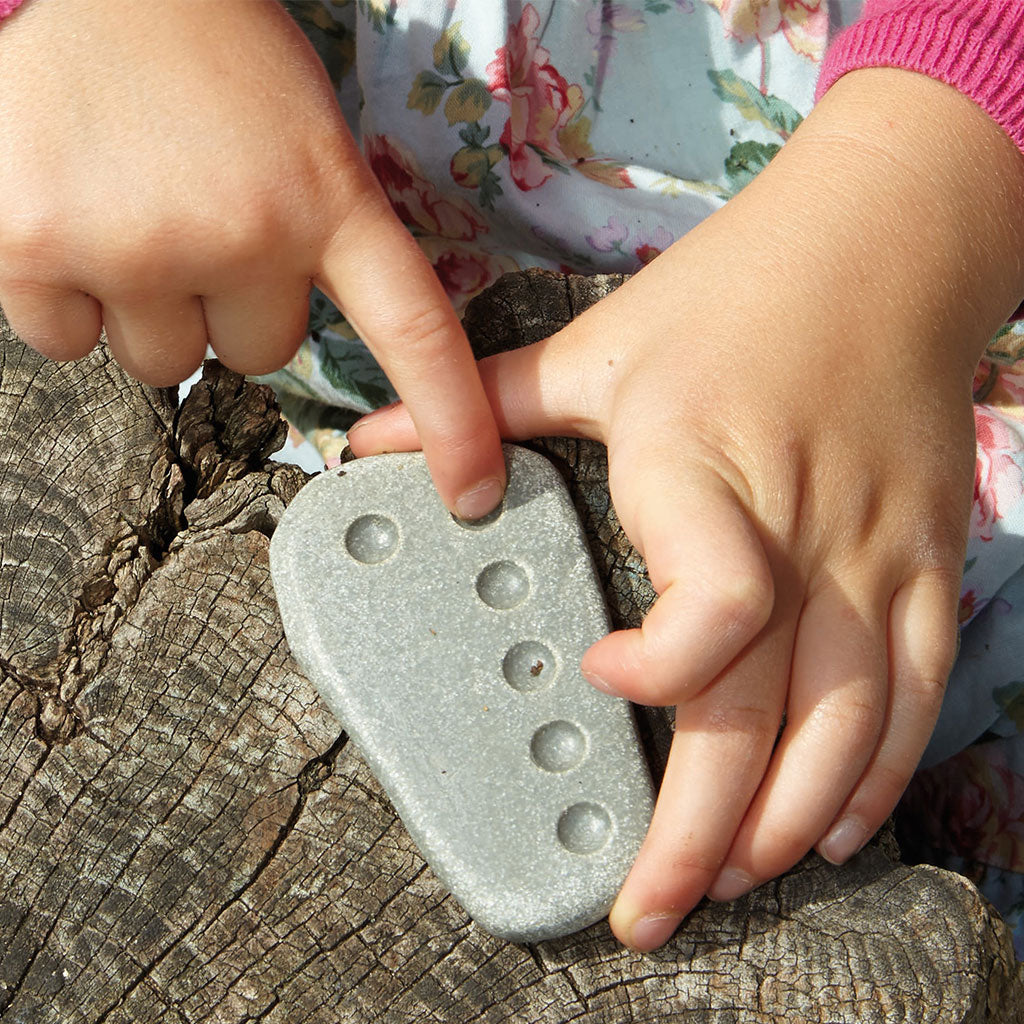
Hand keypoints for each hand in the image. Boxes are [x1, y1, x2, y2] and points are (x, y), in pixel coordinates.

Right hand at [0, 0, 503, 517]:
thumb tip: (283, 353)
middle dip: (230, 309)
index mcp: (328, 200)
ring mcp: (139, 244)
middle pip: (256, 359)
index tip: (472, 494)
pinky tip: (72, 217)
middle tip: (201, 219)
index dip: (450, 425)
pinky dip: (66, 298)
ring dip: (151, 309)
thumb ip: (318, 247)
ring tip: (135, 210)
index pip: (414, 333)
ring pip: (164, 363)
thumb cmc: (216, 57)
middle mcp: (245, 232)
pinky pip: (66, 340)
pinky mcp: (36, 245)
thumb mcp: (307, 139)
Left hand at [349, 69, 1023, 946]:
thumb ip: (487, 399)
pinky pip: (918, 690)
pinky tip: (834, 824)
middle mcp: (797, 526)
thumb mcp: (601, 343)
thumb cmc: (737, 288)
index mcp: (700, 468)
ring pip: (849, 727)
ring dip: (785, 822)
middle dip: (700, 835)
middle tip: (651, 910)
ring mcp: (875, 551)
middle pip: (764, 713)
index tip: (596, 671)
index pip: (711, 611)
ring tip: (729, 879)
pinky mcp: (930, 556)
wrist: (887, 238)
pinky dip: (880, 770)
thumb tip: (373, 440)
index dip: (655, 672)